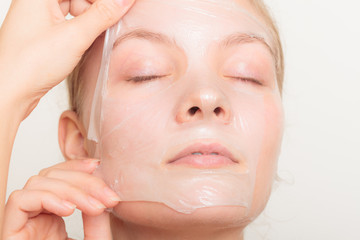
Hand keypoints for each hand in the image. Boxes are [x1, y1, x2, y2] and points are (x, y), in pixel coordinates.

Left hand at [0, 0, 134, 118]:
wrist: (10, 91)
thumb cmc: (29, 64)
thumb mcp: (75, 36)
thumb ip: (103, 15)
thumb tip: (124, 0)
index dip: (102, 0)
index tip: (122, 5)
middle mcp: (35, 2)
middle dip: (95, 9)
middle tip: (109, 23)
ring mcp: (38, 18)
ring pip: (73, 9)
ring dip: (89, 21)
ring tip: (95, 37)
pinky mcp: (42, 33)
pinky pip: (67, 23)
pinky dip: (80, 31)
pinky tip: (86, 42)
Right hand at [2, 159, 119, 238]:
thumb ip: (97, 218)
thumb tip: (100, 191)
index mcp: (54, 216)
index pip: (59, 177)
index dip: (77, 167)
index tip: (99, 167)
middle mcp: (36, 218)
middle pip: (50, 176)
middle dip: (82, 181)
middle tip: (106, 197)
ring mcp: (22, 225)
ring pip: (37, 182)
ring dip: (70, 189)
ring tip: (93, 207)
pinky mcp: (9, 233)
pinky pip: (20, 201)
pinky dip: (47, 198)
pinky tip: (69, 211)